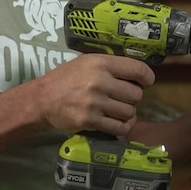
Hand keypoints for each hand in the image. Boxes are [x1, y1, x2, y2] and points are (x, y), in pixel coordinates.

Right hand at [35, 54, 154, 136]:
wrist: (43, 98)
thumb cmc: (68, 78)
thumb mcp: (89, 62)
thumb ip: (112, 66)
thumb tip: (140, 75)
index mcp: (102, 63)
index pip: (138, 69)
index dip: (147, 78)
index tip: (145, 83)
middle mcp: (100, 81)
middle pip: (136, 95)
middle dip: (133, 98)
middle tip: (123, 99)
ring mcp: (95, 102)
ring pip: (129, 112)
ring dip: (127, 114)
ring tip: (117, 111)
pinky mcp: (90, 121)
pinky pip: (118, 127)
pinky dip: (121, 127)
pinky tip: (114, 123)